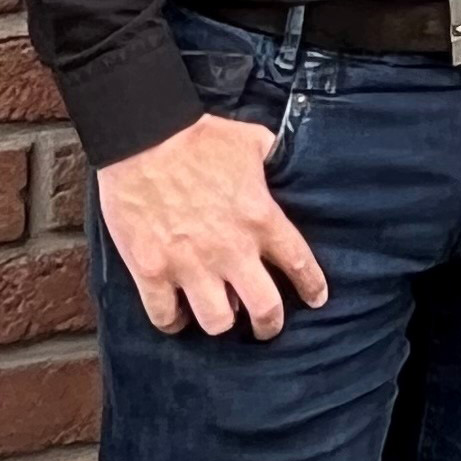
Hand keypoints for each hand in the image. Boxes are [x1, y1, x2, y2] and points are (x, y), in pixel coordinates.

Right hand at [98, 113, 331, 337]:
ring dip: (220, 320)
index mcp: (260, 218)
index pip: (300, 263)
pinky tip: (176, 314)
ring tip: (218, 312)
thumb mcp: (252, 139)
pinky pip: (165, 317)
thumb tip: (285, 164)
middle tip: (266, 325)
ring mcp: (190, 264)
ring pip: (217, 322)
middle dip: (269, 323)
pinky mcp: (152, 271)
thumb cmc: (199, 136)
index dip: (312, 287)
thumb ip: (273, 159)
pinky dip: (172, 321)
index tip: (317, 299)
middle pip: (265, 309)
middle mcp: (230, 249)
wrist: (143, 136)